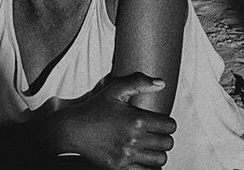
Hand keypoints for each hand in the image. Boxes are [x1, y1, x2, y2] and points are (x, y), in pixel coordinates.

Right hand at [55, 74, 175, 169]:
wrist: (73, 129)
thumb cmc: (95, 108)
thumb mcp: (115, 90)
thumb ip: (139, 82)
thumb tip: (162, 83)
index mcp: (136, 119)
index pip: (170, 126)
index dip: (169, 124)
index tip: (162, 123)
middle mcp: (134, 139)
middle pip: (167, 143)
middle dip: (165, 138)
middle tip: (156, 134)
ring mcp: (127, 155)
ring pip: (160, 160)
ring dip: (159, 153)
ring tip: (151, 147)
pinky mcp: (119, 168)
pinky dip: (149, 167)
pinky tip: (144, 159)